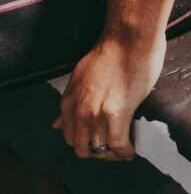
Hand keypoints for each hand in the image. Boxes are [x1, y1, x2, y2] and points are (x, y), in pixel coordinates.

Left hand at [56, 30, 165, 161]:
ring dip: (112, 155)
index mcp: (68, 102)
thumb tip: (57, 124)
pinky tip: (131, 150)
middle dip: (98, 154)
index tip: (100, 143)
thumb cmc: (112, 52)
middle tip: (112, 151)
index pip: (70, 137)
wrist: (129, 38)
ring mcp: (96, 113)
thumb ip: (70, 104)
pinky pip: (118, 144)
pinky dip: (125, 152)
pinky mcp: (116, 112)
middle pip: (82, 148)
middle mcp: (78, 110)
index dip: (86, 144)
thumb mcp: (80, 78)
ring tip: (124, 151)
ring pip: (100, 150)